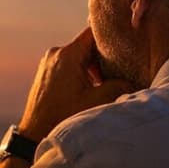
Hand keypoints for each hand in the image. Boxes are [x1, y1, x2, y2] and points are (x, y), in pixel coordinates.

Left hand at [16, 28, 136, 141]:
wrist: (34, 135)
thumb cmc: (62, 117)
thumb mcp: (95, 102)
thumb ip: (118, 86)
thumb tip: (135, 81)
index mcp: (68, 54)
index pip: (94, 32)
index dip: (111, 36)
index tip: (125, 45)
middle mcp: (56, 53)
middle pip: (87, 45)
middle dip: (104, 57)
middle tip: (120, 70)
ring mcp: (49, 62)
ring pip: (79, 56)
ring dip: (93, 67)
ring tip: (105, 83)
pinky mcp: (46, 73)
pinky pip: (69, 64)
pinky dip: (82, 72)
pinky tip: (90, 88)